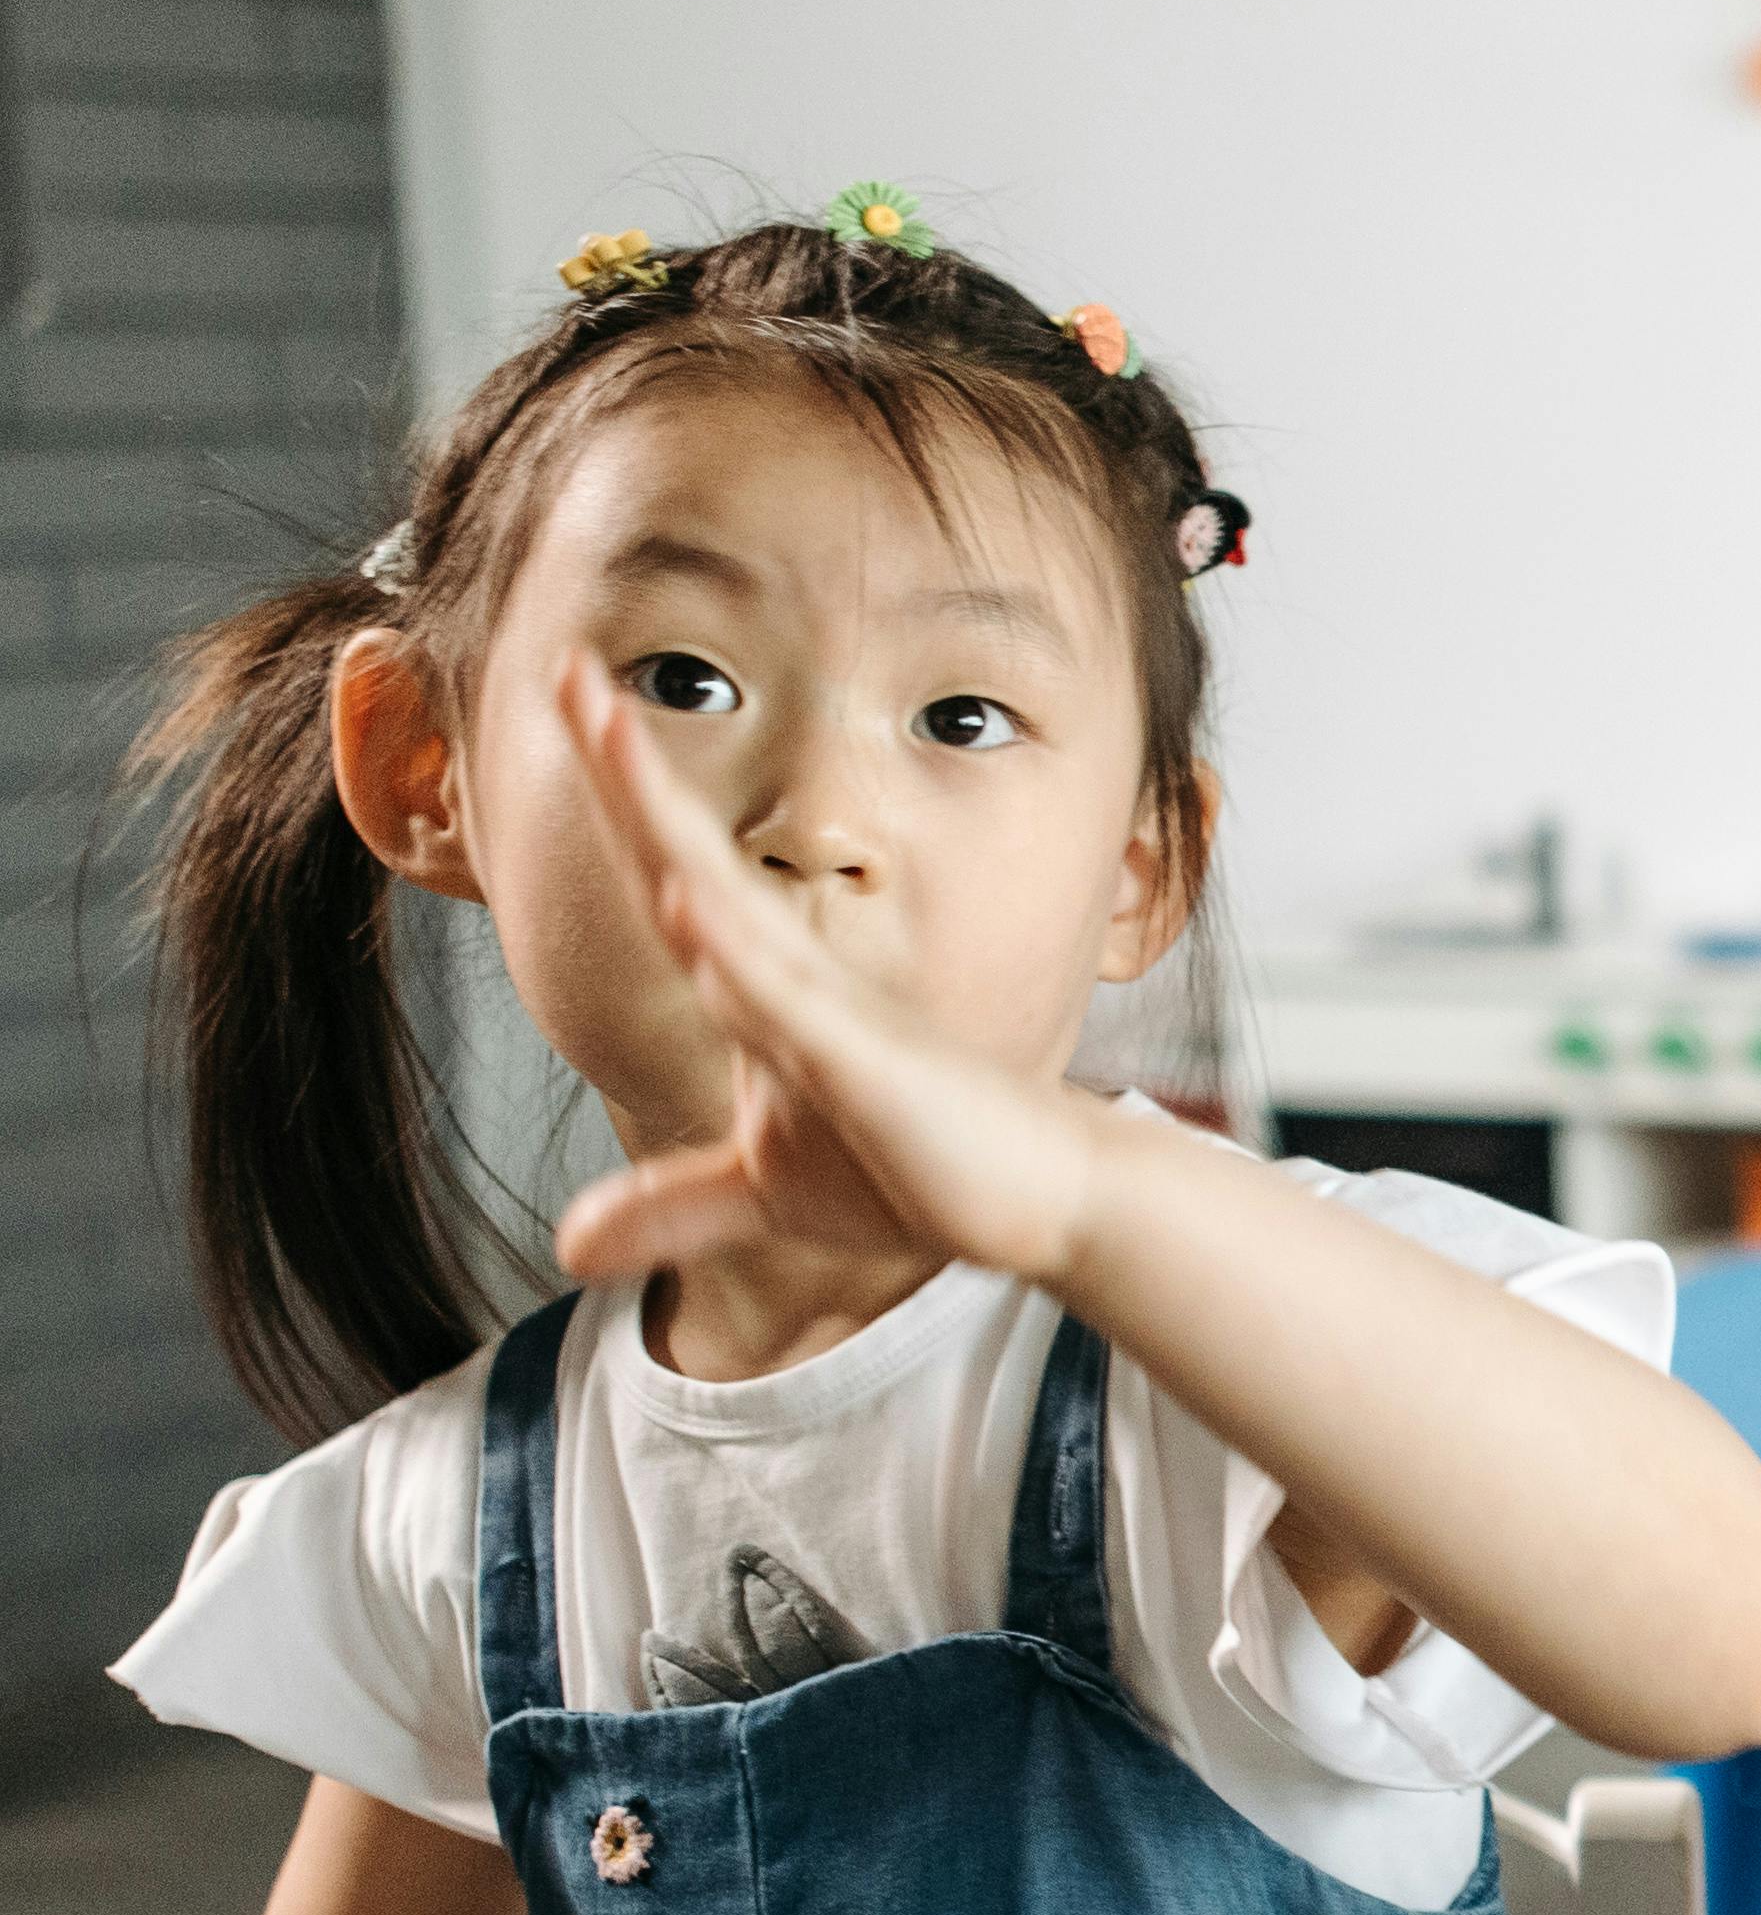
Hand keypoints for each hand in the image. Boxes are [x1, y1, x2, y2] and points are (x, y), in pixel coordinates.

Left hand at [540, 655, 1109, 1291]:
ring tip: (610, 741)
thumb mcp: (768, 1196)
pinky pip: (795, 1007)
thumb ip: (671, 1208)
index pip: (672, 879)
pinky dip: (740, 959)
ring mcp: (832, 1018)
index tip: (574, 703)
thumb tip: (571, 1245)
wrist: (1037, 1197)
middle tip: (568, 670)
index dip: (620, 797)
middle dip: (625, 769)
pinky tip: (690, 911)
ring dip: (665, 827)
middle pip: (687, 859)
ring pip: (730, 908)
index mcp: (762, 993)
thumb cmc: (915, 1169)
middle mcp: (792, 982)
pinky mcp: (870, 1069)